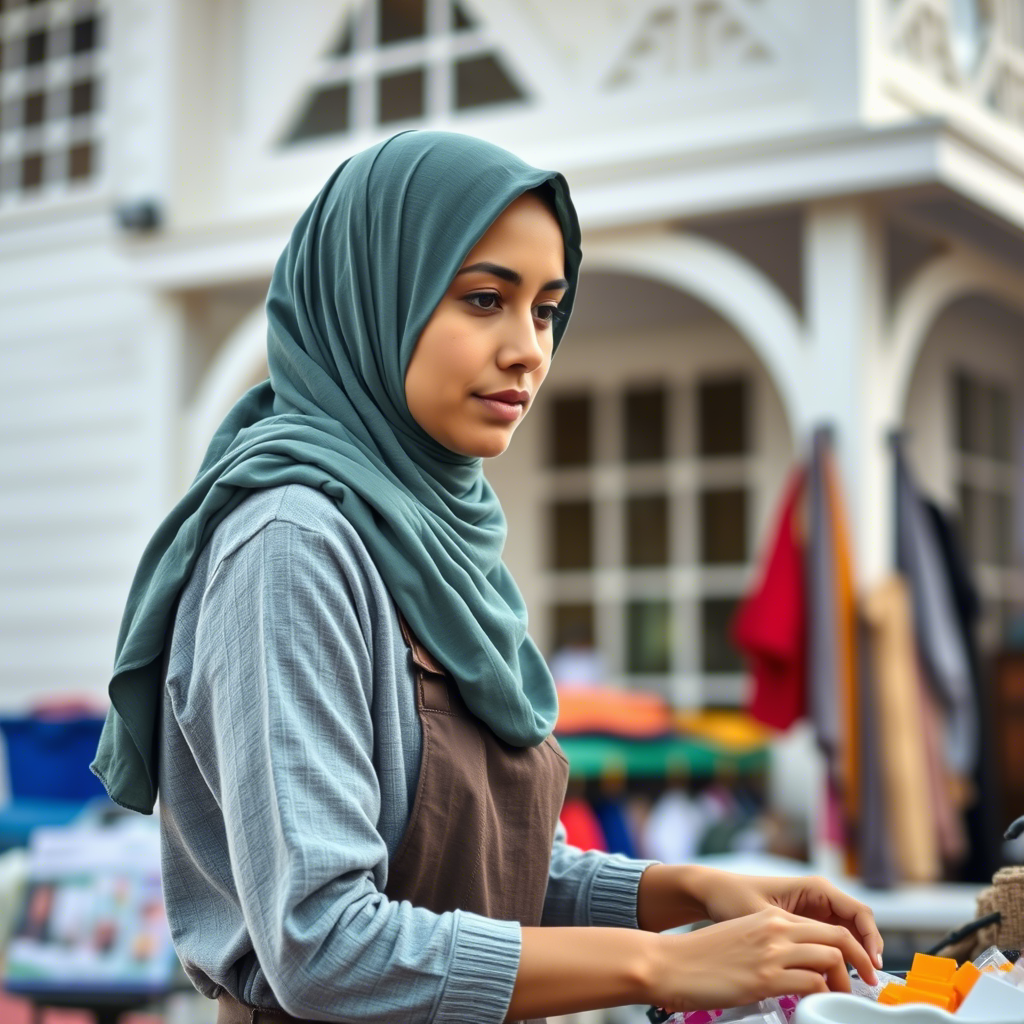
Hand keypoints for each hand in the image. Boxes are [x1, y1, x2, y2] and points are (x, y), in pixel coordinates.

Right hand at [645, 906, 877, 1013]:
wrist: (669, 963)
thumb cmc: (699, 957)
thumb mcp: (740, 939)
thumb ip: (768, 946)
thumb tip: (791, 969)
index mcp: (769, 919)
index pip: (823, 926)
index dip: (847, 947)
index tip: (855, 968)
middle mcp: (774, 930)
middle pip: (837, 937)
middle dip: (860, 962)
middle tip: (866, 983)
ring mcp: (771, 953)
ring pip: (831, 958)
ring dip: (845, 982)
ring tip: (843, 997)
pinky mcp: (764, 978)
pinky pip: (812, 982)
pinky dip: (823, 995)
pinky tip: (817, 1004)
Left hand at [693, 869, 882, 981]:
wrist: (713, 893)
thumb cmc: (734, 897)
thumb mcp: (766, 920)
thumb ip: (793, 938)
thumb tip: (818, 965)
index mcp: (815, 888)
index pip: (859, 913)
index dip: (871, 939)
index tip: (872, 966)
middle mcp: (819, 896)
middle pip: (858, 924)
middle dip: (867, 951)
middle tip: (870, 981)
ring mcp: (813, 909)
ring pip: (846, 934)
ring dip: (854, 955)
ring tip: (855, 982)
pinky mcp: (805, 923)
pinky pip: (831, 939)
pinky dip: (838, 956)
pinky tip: (834, 976)